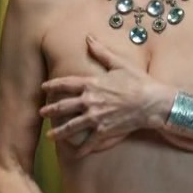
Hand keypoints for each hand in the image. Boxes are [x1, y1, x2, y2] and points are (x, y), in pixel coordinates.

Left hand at [40, 35, 172, 156]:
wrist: (152, 102)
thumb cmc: (138, 81)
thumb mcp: (119, 64)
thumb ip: (101, 52)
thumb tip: (89, 37)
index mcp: (92, 84)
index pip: (66, 84)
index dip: (53, 85)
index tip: (43, 87)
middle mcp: (90, 101)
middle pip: (64, 107)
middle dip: (50, 111)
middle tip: (41, 113)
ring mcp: (96, 118)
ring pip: (72, 127)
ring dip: (59, 132)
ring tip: (50, 136)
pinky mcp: (104, 131)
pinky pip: (89, 142)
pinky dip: (80, 150)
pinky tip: (73, 154)